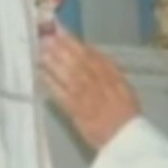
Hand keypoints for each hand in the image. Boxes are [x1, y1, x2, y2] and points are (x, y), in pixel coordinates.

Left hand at [40, 28, 140, 149]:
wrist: (127, 138)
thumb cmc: (126, 114)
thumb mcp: (124, 87)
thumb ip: (108, 70)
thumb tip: (91, 52)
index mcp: (112, 76)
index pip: (90, 53)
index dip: (73, 40)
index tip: (60, 29)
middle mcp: (99, 83)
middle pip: (77, 61)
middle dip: (61, 47)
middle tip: (45, 35)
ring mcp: (87, 97)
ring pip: (68, 74)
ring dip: (53, 61)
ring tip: (40, 50)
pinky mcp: (76, 111)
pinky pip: (61, 94)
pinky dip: (51, 83)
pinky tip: (40, 74)